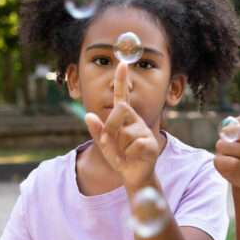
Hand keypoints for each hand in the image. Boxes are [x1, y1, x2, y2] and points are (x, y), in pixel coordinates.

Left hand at [84, 61, 159, 188]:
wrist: (132, 176)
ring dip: (119, 148)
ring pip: (125, 132)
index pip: (121, 96)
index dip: (122, 80)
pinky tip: (132, 158)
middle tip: (106, 142)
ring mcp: (145, 131)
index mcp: (124, 118)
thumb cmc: (120, 158)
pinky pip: (135, 145)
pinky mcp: (151, 144)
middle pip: (121, 109)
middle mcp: (135, 121)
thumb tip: (88, 115)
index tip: (122, 63)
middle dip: (109, 126)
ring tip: (124, 155)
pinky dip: (129, 155)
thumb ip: (96, 131)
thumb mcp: (104, 145)